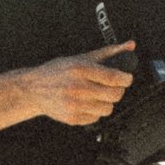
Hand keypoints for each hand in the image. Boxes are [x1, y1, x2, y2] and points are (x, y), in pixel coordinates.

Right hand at [10, 41, 136, 126]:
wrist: (33, 89)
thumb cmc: (57, 72)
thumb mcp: (81, 58)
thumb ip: (108, 52)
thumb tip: (130, 45)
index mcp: (80, 69)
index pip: (113, 77)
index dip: (126, 79)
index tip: (127, 78)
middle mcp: (77, 87)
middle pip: (114, 95)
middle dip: (118, 91)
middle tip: (112, 87)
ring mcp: (74, 104)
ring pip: (108, 109)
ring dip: (107, 102)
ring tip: (97, 95)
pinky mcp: (72, 118)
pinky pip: (96, 118)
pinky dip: (95, 111)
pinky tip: (86, 103)